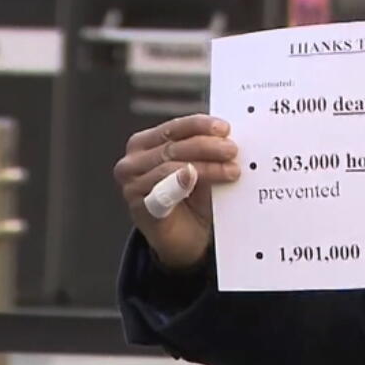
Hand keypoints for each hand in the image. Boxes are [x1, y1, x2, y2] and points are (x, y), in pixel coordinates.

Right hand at [113, 114, 240, 270]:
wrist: (185, 239)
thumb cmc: (192, 199)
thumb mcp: (202, 168)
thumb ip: (208, 151)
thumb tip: (228, 137)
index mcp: (146, 143)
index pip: (174, 128)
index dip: (199, 125)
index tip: (224, 128)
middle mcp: (133, 161)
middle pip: (174, 147)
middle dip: (207, 146)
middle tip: (232, 149)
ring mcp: (132, 184)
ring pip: (171, 166)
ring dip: (205, 166)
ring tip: (230, 170)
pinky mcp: (138, 206)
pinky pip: (160, 191)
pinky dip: (179, 182)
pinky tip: (193, 178)